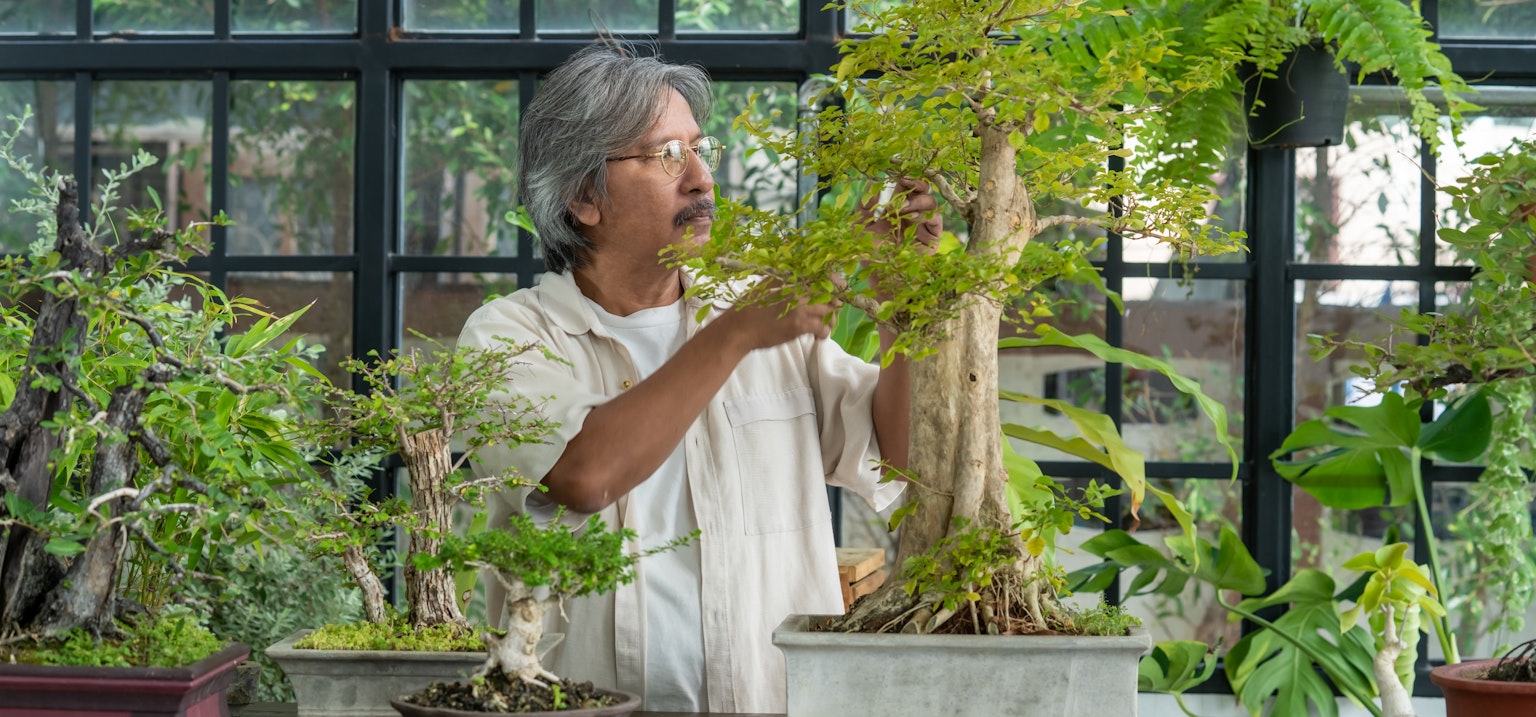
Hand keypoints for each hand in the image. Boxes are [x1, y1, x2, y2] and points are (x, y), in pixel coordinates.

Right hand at [714, 279, 837, 351]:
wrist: (739, 328)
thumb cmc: (750, 308)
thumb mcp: (767, 286)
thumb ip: (786, 281)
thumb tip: (802, 281)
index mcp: (791, 277)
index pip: (824, 275)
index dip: (836, 283)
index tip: (838, 291)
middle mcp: (798, 288)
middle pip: (830, 294)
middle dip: (834, 305)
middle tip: (831, 314)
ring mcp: (800, 306)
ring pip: (830, 312)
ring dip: (830, 320)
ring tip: (823, 327)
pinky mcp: (800, 324)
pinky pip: (823, 327)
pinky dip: (823, 333)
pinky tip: (817, 336)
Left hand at [862, 177, 941, 250]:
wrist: (879, 273)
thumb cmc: (868, 250)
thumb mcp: (859, 224)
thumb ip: (865, 203)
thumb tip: (873, 182)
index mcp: (896, 206)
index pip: (906, 186)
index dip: (906, 178)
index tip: (900, 175)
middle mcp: (912, 213)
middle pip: (924, 189)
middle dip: (918, 184)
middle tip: (907, 184)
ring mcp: (923, 224)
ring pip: (931, 201)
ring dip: (918, 201)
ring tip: (902, 209)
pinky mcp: (932, 238)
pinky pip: (937, 220)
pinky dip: (927, 215)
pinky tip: (913, 219)